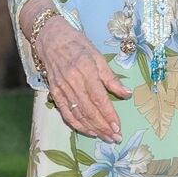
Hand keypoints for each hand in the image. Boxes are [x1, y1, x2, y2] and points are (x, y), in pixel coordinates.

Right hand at [34, 17, 126, 141]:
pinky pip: (65, 112)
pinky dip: (76, 124)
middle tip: (115, 138)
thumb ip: (111, 77)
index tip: (118, 127)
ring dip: (92, 128)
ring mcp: (61, 88)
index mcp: (85, 70)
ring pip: (77, 114)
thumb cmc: (78, 45)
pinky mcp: (54, 92)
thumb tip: (127, 94)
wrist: (51, 38)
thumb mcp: (98, 56)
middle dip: (103, 126)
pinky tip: (88, 131)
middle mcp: (72, 81)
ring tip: (105, 137)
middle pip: (89, 110)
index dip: (109, 115)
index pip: (99, 98)